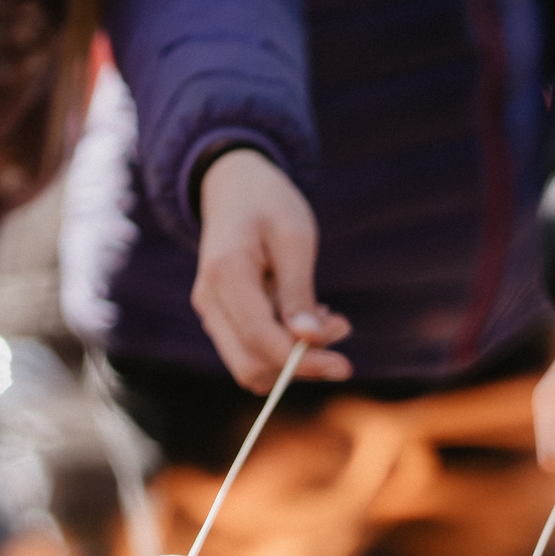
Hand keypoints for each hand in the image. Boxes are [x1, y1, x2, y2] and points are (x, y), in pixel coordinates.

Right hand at [194, 147, 352, 389]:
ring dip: (296, 356)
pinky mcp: (221, 320)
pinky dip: (285, 348)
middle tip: (342, 326)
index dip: (302, 361)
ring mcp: (211, 313)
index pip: (259, 337)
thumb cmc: (269, 205)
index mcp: (226, 273)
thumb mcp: (295, 237)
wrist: (234, 189)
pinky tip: (306, 317)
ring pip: (252, 366)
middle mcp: (209, 300)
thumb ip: (299, 291)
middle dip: (301, 362)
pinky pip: (253, 353)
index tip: (345, 367)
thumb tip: (311, 342)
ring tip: (327, 316)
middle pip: (251, 366)